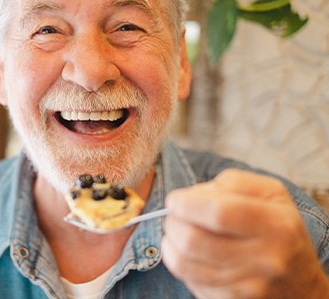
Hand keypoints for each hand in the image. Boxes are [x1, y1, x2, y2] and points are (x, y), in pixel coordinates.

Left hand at [161, 169, 328, 297]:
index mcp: (276, 225)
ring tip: (175, 232)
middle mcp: (265, 259)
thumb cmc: (279, 228)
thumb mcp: (271, 194)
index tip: (174, 200)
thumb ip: (232, 183)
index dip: (186, 204)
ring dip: (169, 243)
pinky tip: (190, 253)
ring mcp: (247, 287)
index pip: (219, 213)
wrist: (300, 283)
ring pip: (184, 264)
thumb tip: (192, 195)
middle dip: (172, 222)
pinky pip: (190, 281)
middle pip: (195, 240)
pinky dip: (181, 263)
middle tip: (173, 215)